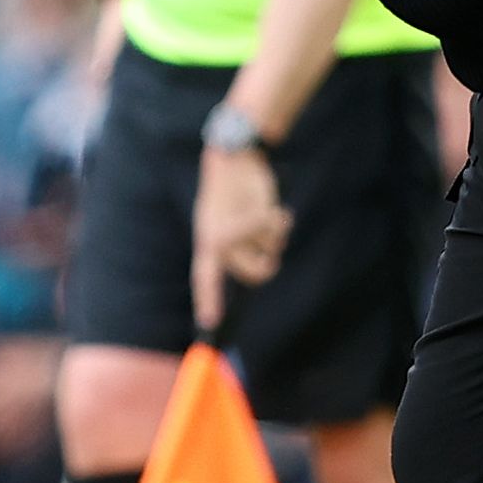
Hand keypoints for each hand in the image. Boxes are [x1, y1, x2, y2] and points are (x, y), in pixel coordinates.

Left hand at [190, 144, 289, 331]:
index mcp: (207, 243)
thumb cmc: (232, 194)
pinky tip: (269, 205)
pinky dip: (278, 221)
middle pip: (254, 274)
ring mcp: (232, 232)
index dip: (207, 300)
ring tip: (262, 213)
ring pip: (269, 252)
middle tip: (271, 253)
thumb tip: (262, 271)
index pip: (204, 278)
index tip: (208, 323)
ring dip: (273, 236)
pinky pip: (275, 233)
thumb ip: (240, 248)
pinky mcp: (250, 219)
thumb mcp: (230, 222)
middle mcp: (215, 241)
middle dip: (267, 265)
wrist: (233, 158)